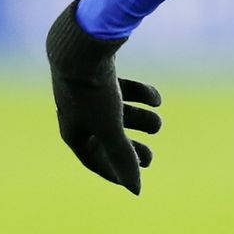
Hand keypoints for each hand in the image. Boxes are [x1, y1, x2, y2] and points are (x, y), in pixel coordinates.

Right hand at [46, 0, 161, 194]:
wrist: (82, 43)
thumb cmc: (92, 90)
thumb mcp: (110, 127)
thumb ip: (123, 157)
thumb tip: (137, 190)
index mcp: (74, 131)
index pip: (94, 160)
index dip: (114, 173)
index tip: (134, 182)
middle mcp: (78, 114)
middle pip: (106, 139)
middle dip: (129, 149)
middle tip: (150, 159)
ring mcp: (88, 92)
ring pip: (118, 113)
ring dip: (140, 120)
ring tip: (159, 123)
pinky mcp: (100, 72)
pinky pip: (121, 90)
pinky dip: (140, 96)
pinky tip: (157, 100)